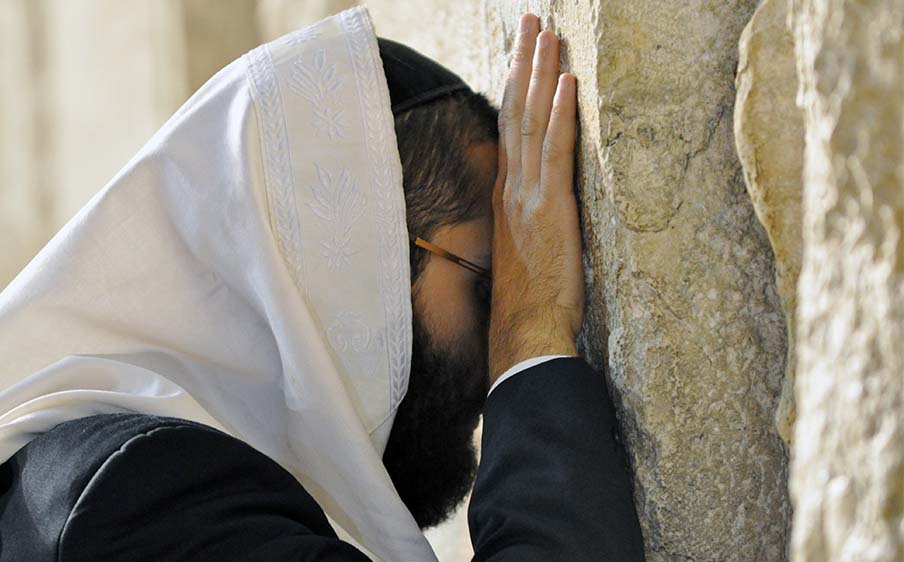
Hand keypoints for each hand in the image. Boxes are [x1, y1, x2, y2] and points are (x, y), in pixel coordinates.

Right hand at [489, 13, 583, 385]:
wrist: (524, 333)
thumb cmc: (529, 302)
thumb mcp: (527, 253)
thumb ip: (531, 222)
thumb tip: (542, 210)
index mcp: (509, 197)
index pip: (511, 130)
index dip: (517, 89)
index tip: (523, 55)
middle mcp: (513, 188)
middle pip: (516, 113)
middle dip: (524, 63)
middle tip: (531, 21)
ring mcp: (528, 195)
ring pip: (531, 121)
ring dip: (540, 72)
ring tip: (546, 31)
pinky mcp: (551, 208)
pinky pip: (554, 151)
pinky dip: (559, 113)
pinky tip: (565, 79)